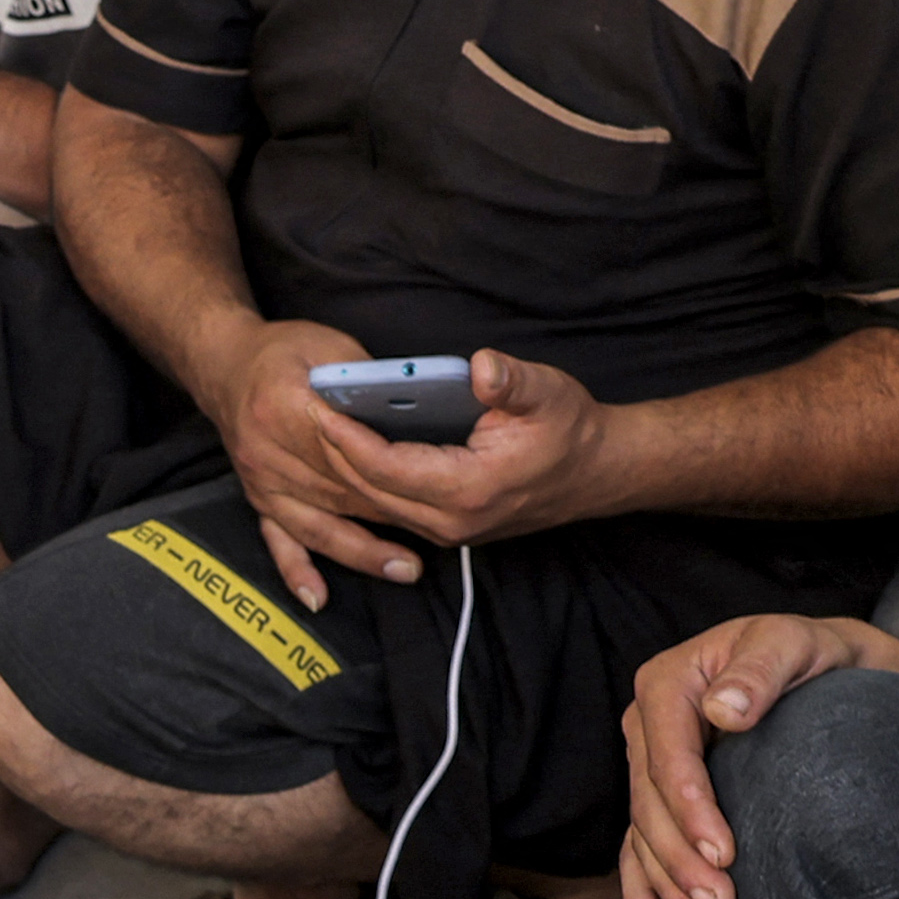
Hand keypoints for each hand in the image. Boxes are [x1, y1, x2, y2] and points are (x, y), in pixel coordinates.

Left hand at [212, 328, 612, 606]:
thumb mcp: (548, 392)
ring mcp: (447, 530)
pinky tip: (343, 454)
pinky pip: (390, 508)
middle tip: (301, 412)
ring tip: (313, 428)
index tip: (316, 406)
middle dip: (332, 452)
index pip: (385, 467)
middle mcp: (450, 521)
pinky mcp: (446, 527)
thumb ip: (511, 381)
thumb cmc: (571, 430)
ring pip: (375, 505)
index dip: (346, 437)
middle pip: (369, 491)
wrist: (597, 473)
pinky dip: (364, 483)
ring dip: (343, 469)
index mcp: (468, 489)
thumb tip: (482, 368)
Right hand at [619, 612, 898, 898]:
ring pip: (644, 833)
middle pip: (650, 802)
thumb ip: (760, 671)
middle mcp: (649, 725)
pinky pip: (641, 847)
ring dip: (669, 883)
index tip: (724, 852)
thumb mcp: (794, 644)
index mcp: (670, 683)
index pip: (667, 753)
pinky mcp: (665, 798)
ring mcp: (653, 765)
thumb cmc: (813, 653)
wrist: (830, 668)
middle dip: (680, 859)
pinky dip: (645, 891)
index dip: (689, 808)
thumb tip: (724, 710)